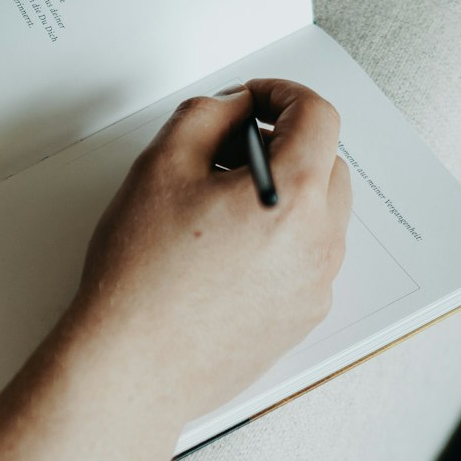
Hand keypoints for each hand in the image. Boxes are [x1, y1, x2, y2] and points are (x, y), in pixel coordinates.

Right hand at [62, 77, 351, 422]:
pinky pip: (306, 259)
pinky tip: (223, 253)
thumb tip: (234, 109)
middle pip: (327, 163)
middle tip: (225, 153)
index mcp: (294, 197)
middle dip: (283, 144)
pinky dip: (279, 240)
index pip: (317, 116)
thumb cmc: (141, 279)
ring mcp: (316, 286)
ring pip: (319, 214)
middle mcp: (320, 243)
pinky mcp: (301, 319)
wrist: (134, 367)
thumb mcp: (159, 166)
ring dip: (283, 194)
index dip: (281, 93)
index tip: (253, 100)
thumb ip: (205, 116)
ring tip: (218, 208)